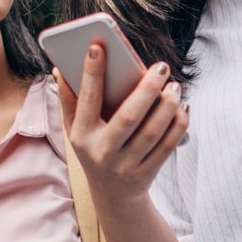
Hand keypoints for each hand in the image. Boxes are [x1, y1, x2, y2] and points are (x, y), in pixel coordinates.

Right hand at [56, 42, 189, 205]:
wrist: (112, 196)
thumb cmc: (94, 150)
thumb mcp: (75, 131)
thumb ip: (69, 100)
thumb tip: (60, 68)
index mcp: (81, 136)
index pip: (87, 100)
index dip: (91, 73)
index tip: (98, 46)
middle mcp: (102, 152)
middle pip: (128, 117)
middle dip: (146, 89)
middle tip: (161, 67)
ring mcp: (125, 166)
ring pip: (152, 132)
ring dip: (168, 106)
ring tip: (175, 86)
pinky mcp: (146, 174)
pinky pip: (167, 146)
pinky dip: (177, 125)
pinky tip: (181, 106)